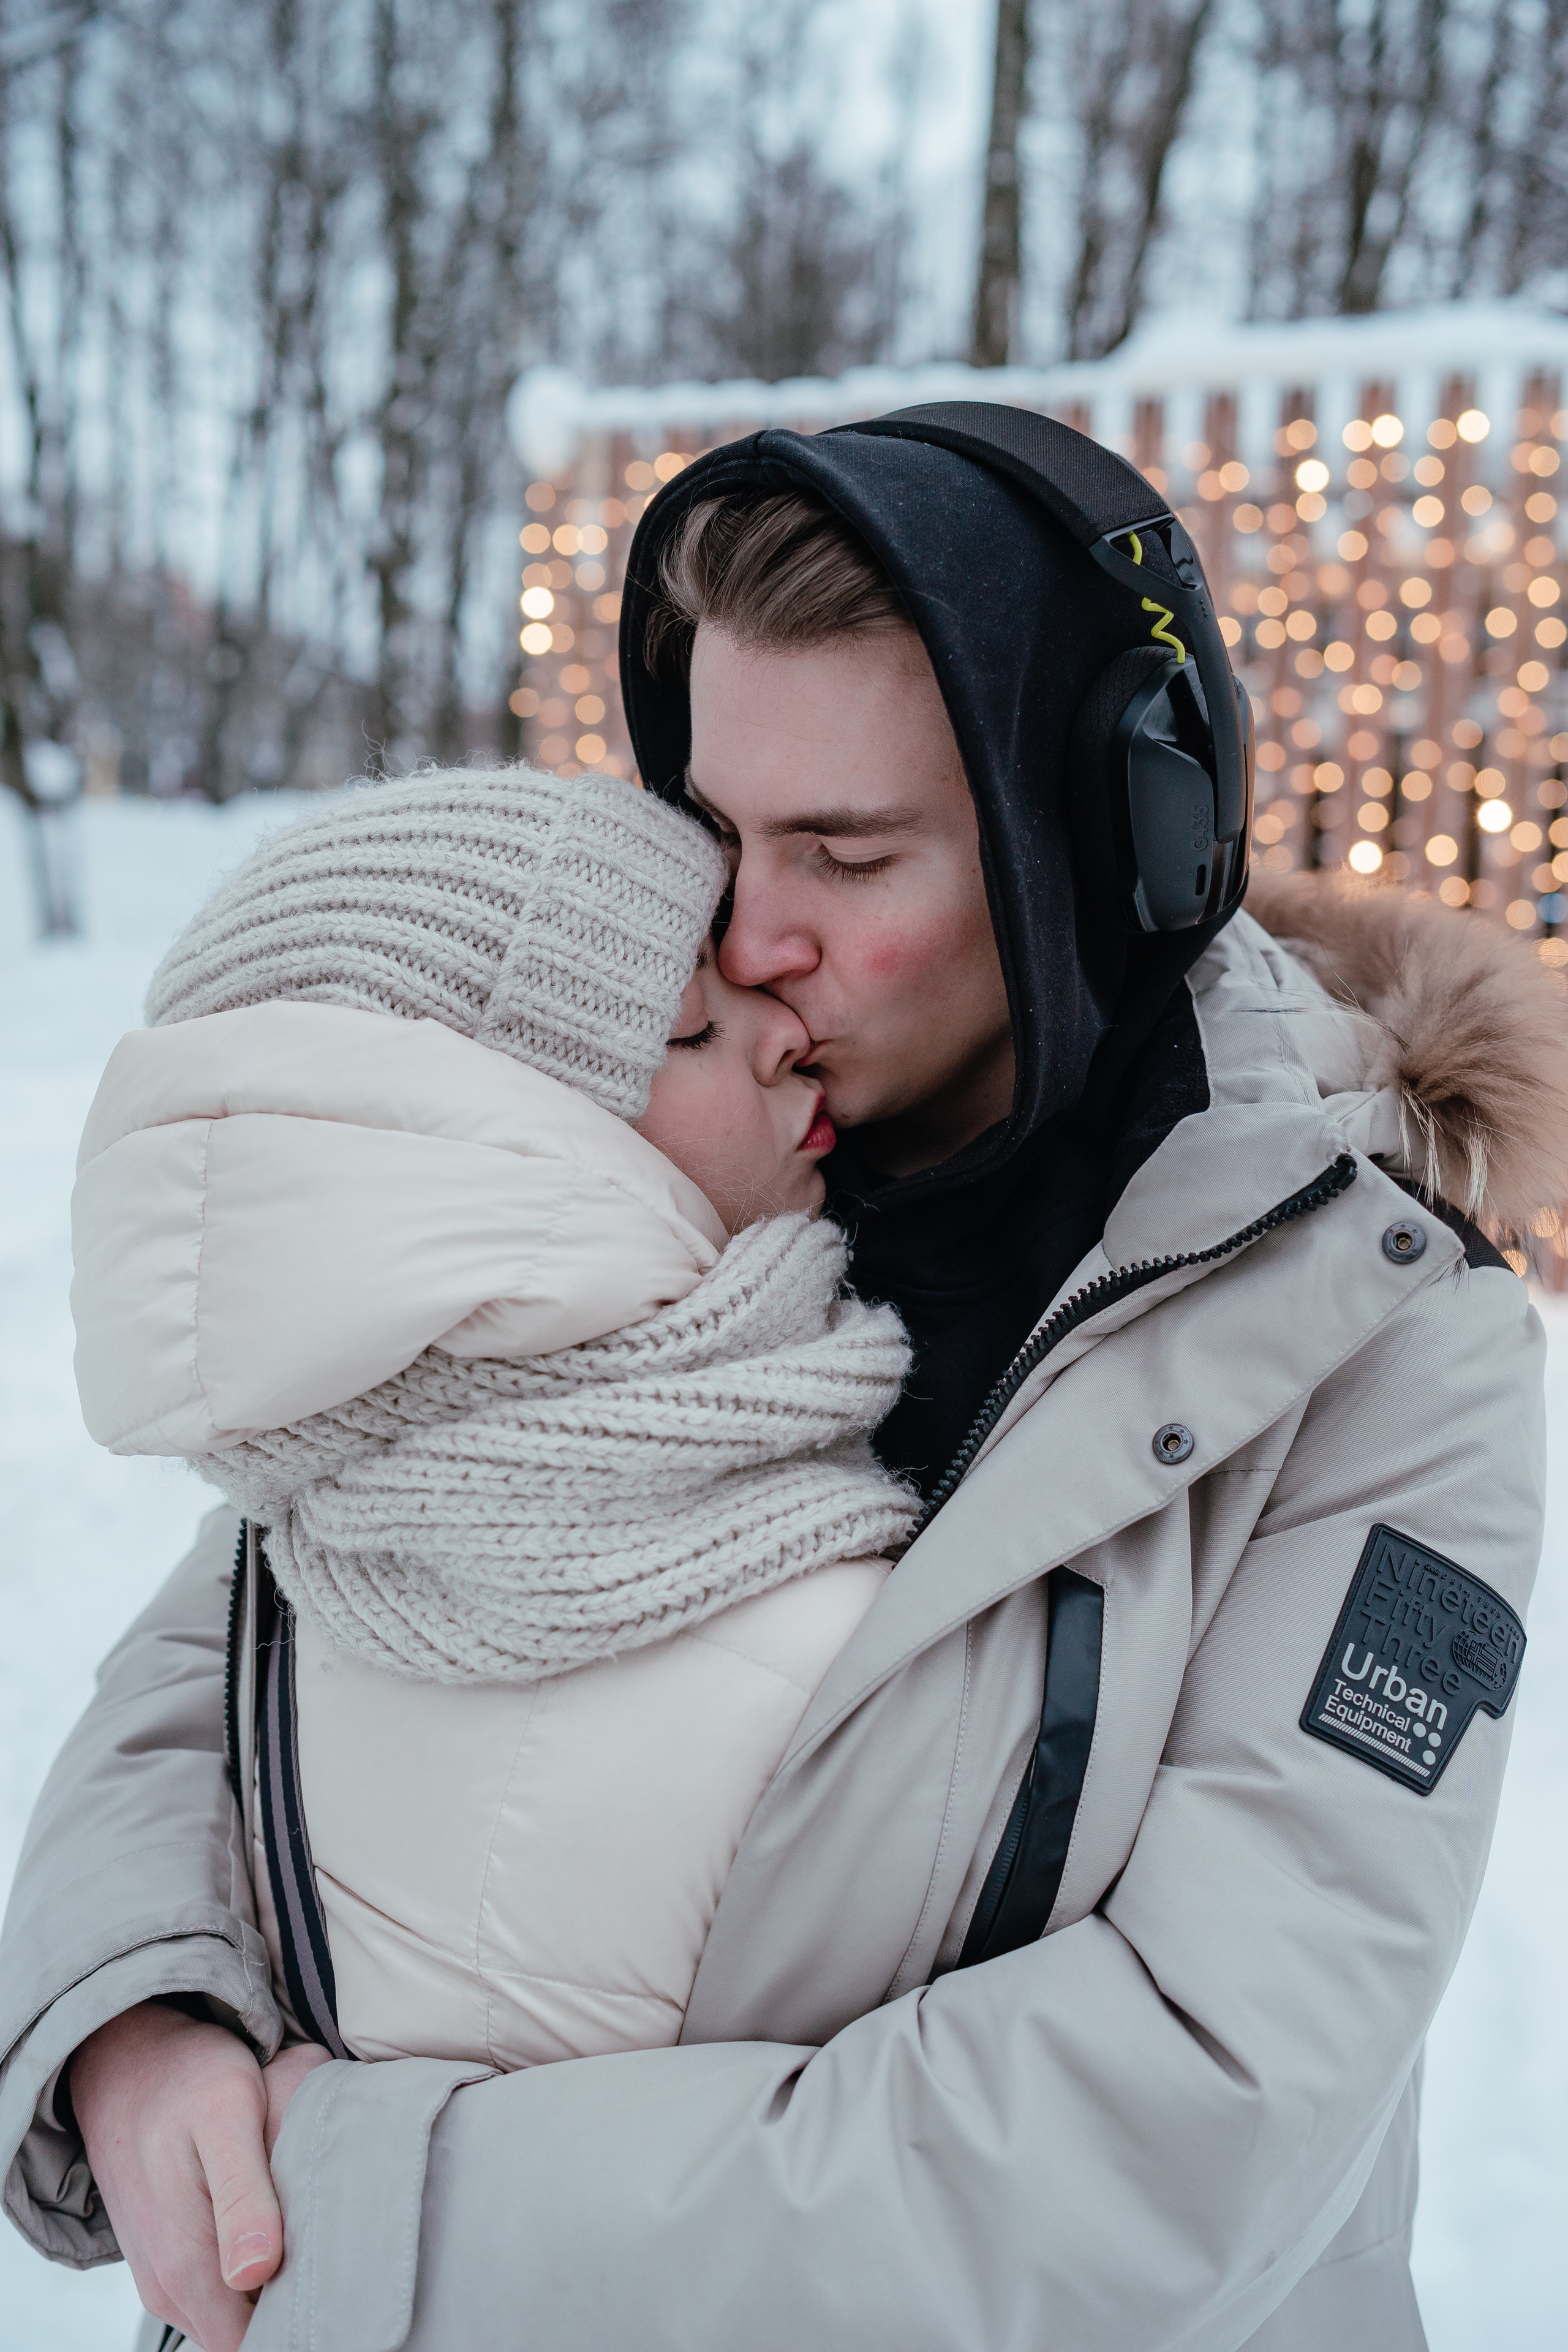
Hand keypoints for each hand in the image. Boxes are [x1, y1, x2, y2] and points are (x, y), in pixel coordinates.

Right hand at [70, 2001, 330, 2351]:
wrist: (123, 2058)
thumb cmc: (184, 2076)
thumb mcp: (227, 2113)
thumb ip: (243, 2195)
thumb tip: (257, 2270)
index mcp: (185, 2266)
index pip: (256, 2340)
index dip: (304, 2311)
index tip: (339, 2265)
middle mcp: (169, 2288)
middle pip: (250, 2329)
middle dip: (296, 2294)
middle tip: (334, 2233)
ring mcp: (165, 2277)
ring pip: (237, 2310)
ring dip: (276, 2277)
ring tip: (308, 2217)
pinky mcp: (170, 2257)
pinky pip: (221, 2285)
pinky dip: (255, 2260)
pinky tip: (278, 2213)